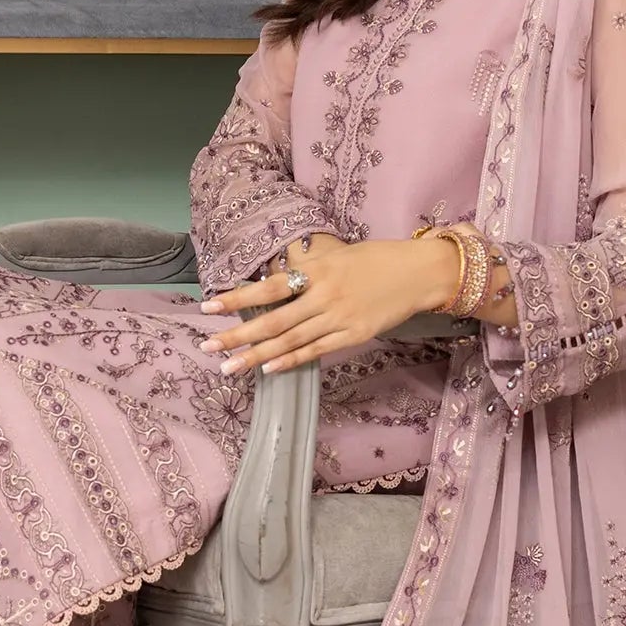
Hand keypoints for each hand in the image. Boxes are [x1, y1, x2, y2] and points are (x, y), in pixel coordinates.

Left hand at [198, 231, 459, 375]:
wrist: (417, 273)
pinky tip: (269, 368)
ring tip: (229, 366)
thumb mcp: (336, 257)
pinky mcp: (353, 335)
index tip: (208, 305)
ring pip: (290, 340)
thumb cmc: (374, 260)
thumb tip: (274, 281)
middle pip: (273, 320)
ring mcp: (339, 318)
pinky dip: (291, 360)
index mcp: (317, 272)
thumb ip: (307, 271)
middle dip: (238, 335)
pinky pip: (316, 351)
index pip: (269, 287)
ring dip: (257, 355)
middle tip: (209, 346)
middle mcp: (324, 295)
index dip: (238, 298)